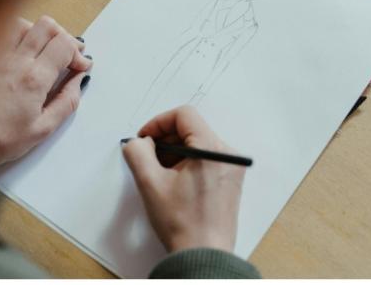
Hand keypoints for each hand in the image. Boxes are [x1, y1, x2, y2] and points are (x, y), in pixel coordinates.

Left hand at [0, 15, 92, 166]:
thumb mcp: (43, 129)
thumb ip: (66, 101)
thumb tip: (79, 80)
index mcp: (35, 78)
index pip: (65, 45)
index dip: (79, 53)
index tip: (81, 66)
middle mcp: (17, 60)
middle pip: (48, 26)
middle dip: (64, 37)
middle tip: (68, 54)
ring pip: (26, 24)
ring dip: (40, 33)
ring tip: (44, 50)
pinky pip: (3, 32)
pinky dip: (18, 33)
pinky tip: (21, 48)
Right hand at [122, 106, 244, 252]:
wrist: (203, 256)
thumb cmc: (182, 224)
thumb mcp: (150, 183)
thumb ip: (138, 153)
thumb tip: (137, 142)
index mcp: (212, 149)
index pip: (184, 115)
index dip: (158, 123)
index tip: (144, 138)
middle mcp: (228, 154)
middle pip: (191, 128)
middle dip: (165, 140)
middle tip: (148, 158)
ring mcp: (232, 168)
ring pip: (198, 144)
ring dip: (175, 152)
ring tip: (160, 174)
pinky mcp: (231, 180)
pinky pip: (207, 159)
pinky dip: (187, 163)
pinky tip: (174, 183)